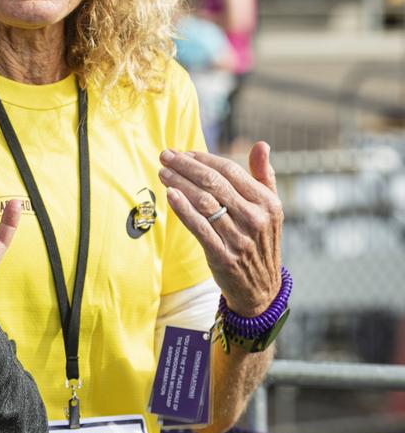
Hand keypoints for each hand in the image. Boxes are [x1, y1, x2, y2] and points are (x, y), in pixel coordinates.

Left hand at [159, 142, 282, 315]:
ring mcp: (240, 238)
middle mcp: (255, 219)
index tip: (183, 151)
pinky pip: (199, 227)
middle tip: (165, 156)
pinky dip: (183, 209)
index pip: (230, 171)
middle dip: (186, 166)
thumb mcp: (270, 208)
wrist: (261, 288)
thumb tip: (261, 144)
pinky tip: (169, 195)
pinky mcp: (223, 256)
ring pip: (204, 202)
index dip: (204, 158)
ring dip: (179, 183)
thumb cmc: (260, 240)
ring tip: (162, 172)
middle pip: (214, 183)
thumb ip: (263, 175)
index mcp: (267, 203)